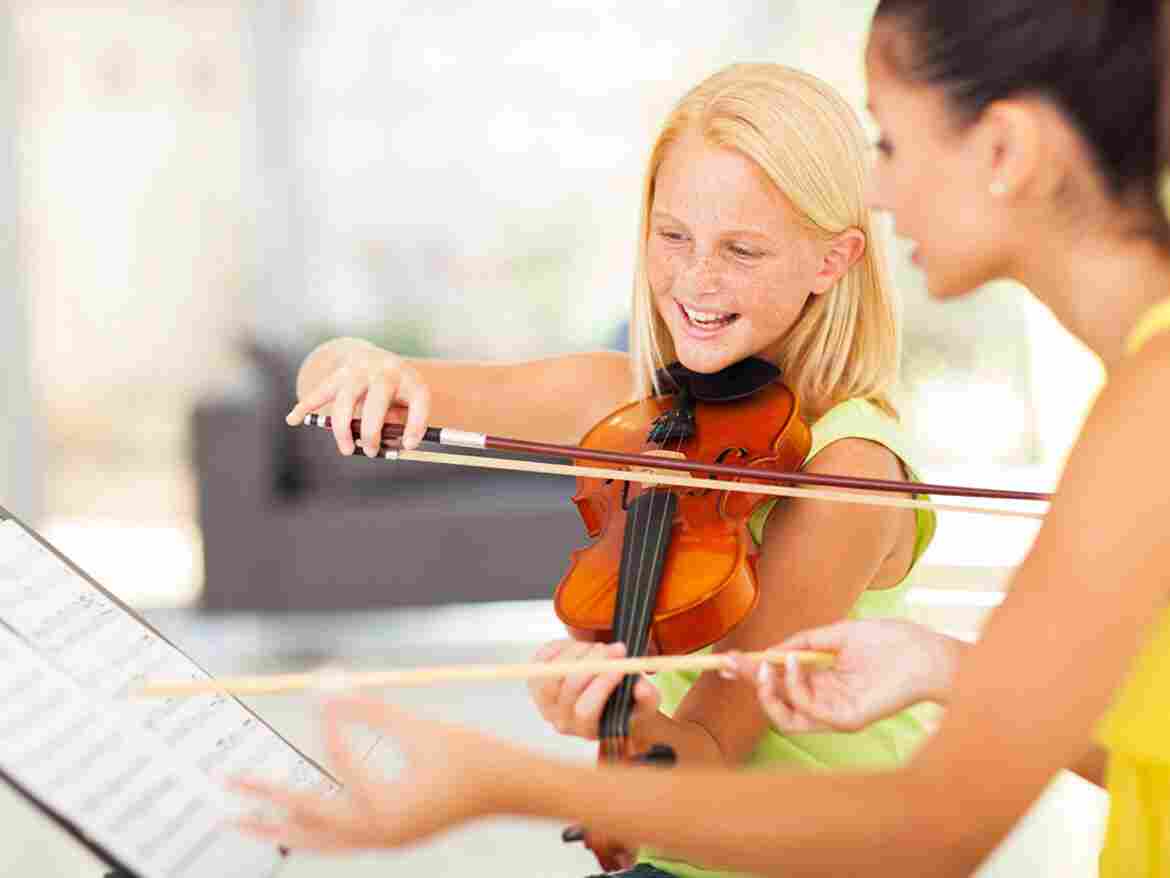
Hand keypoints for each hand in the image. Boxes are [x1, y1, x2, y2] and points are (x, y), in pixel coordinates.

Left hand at [230, 696, 519, 850]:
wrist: (508, 789)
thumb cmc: (471, 757)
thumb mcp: (420, 728)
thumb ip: (370, 710)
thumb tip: (328, 683)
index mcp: (388, 811)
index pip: (342, 764)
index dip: (329, 722)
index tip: (315, 692)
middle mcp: (379, 836)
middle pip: (307, 822)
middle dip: (264, 801)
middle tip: (226, 782)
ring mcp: (382, 842)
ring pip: (315, 841)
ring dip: (276, 827)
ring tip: (238, 818)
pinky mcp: (387, 837)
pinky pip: (335, 838)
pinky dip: (308, 828)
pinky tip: (290, 815)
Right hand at [286, 340, 430, 454]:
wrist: (376, 358)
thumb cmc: (397, 392)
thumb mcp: (410, 404)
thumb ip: (403, 425)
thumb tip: (393, 446)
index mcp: (411, 380)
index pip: (418, 402)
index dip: (415, 425)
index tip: (408, 445)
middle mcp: (386, 371)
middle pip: (376, 402)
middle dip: (371, 431)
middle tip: (371, 451)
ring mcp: (360, 371)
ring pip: (346, 399)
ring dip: (343, 428)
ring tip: (347, 450)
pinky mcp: (339, 375)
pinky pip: (320, 391)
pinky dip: (305, 405)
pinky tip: (293, 419)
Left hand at [528, 639, 660, 740]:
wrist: (605, 700)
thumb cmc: (627, 703)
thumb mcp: (645, 703)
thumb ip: (647, 697)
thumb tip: (641, 688)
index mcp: (587, 730)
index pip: (586, 709)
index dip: (603, 683)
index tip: (622, 662)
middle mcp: (561, 720)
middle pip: (569, 687)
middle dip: (594, 661)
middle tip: (614, 646)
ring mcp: (543, 702)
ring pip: (553, 671)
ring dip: (578, 652)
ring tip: (599, 647)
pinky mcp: (534, 681)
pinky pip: (541, 658)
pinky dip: (561, 647)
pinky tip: (580, 647)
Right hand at [726, 619, 962, 732]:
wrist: (928, 652)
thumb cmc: (891, 641)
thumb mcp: (837, 633)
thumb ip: (803, 642)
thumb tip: (769, 650)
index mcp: (821, 680)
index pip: (778, 683)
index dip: (750, 674)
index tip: (725, 660)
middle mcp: (824, 701)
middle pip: (775, 702)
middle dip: (749, 683)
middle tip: (730, 664)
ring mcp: (835, 713)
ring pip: (785, 716)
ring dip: (767, 691)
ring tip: (762, 665)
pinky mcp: (847, 720)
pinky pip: (809, 711)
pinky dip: (795, 687)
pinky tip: (795, 661)